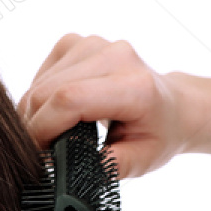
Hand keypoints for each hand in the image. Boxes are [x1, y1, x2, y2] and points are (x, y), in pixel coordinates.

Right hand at [16, 35, 207, 179]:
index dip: (43, 129)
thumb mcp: (140, 162)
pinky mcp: (77, 42)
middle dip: (35, 127)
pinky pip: (40, 75)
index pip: (68, 100)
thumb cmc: (158, 134)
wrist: (174, 105)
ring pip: (38, 85)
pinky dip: (40, 98)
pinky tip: (60, 110)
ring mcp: (93, 44)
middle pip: (45, 92)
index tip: (42, 155)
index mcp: (135, 86)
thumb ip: (102, 166)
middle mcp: (114, 56)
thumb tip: (62, 167)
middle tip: (47, 150)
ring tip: (57, 132)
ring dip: (36, 114)